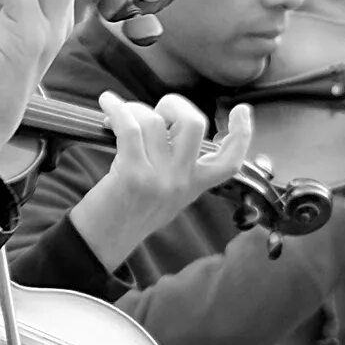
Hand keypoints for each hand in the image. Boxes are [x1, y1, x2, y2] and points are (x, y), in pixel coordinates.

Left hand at [67, 96, 254, 268]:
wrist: (102, 242)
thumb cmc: (129, 213)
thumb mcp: (167, 196)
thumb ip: (178, 168)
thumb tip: (169, 125)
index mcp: (194, 186)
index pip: (230, 162)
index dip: (242, 134)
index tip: (242, 110)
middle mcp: (181, 182)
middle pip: (195, 125)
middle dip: (174, 104)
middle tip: (157, 111)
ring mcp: (158, 179)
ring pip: (156, 121)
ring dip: (135, 109)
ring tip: (120, 115)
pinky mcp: (132, 174)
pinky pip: (129, 127)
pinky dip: (117, 108)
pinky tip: (107, 102)